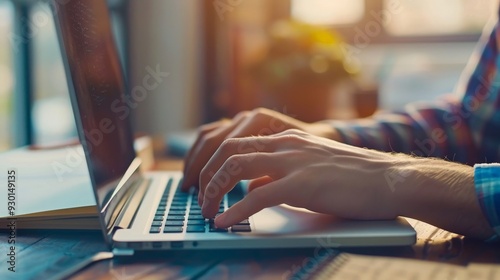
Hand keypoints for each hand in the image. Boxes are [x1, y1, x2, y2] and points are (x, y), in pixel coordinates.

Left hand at [198, 129, 493, 238]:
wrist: (390, 178)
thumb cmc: (353, 177)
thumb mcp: (310, 167)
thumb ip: (280, 172)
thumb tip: (252, 186)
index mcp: (286, 139)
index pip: (237, 143)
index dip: (213, 163)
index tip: (203, 183)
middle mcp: (285, 144)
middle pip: (229, 150)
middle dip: (206, 174)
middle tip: (198, 198)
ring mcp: (294, 161)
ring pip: (236, 167)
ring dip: (215, 190)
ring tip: (206, 211)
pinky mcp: (303, 184)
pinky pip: (258, 196)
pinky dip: (236, 210)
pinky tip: (225, 222)